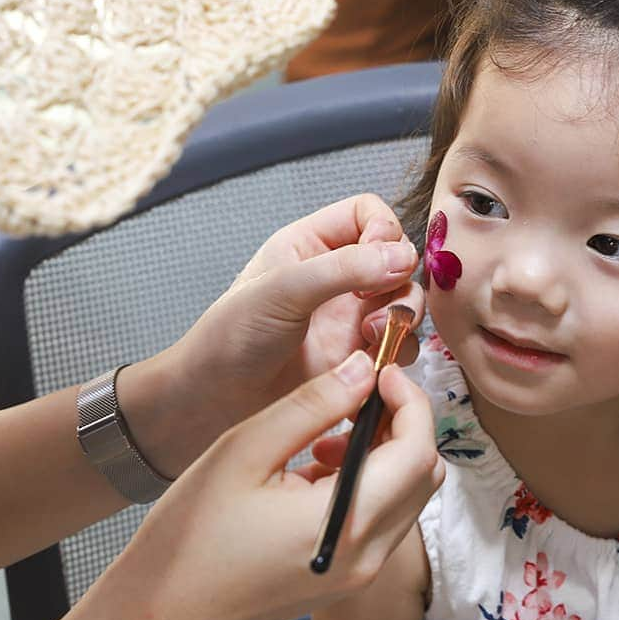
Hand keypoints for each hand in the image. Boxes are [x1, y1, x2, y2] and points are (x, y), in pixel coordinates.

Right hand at [80, 352, 442, 619]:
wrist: (163, 614)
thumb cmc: (192, 533)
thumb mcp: (246, 450)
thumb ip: (313, 405)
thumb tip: (363, 368)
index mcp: (346, 523)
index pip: (418, 452)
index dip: (410, 402)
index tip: (381, 372)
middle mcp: (367, 556)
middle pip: (423, 476)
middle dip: (403, 425)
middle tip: (358, 395)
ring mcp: (359, 573)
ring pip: (406, 497)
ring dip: (384, 454)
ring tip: (325, 436)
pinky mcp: (345, 579)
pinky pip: (381, 520)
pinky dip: (367, 483)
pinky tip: (315, 469)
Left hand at [124, 194, 421, 477]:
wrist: (213, 404)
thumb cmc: (230, 339)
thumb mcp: (283, 290)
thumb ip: (344, 269)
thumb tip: (401, 256)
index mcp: (311, 245)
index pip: (368, 215)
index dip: (383, 230)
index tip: (380, 256)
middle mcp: (337, 279)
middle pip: (397, 259)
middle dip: (399, 279)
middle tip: (375, 303)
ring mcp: (350, 319)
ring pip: (405, 303)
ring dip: (402, 317)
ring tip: (369, 335)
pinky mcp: (358, 359)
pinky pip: (399, 347)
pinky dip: (396, 353)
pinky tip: (369, 364)